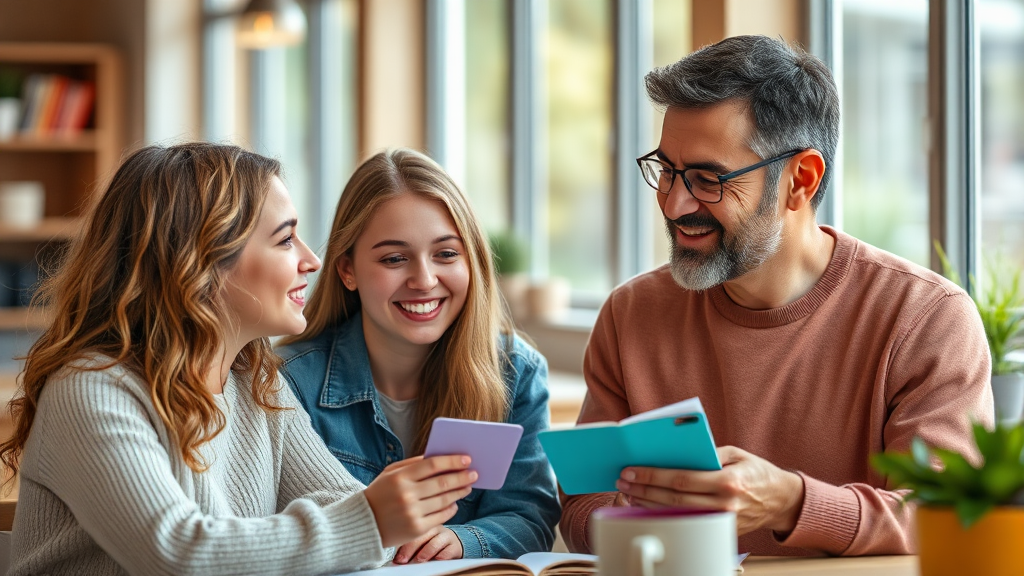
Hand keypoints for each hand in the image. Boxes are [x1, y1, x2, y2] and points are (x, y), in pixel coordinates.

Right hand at [364, 455, 476, 547]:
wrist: (363, 524)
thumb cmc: (379, 495)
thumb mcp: (389, 474)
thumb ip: (412, 463)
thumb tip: (438, 457)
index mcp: (400, 477)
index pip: (433, 464)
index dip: (452, 461)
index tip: (466, 459)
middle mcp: (407, 495)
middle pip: (443, 483)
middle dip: (462, 477)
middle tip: (473, 473)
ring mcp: (412, 513)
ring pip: (445, 500)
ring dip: (460, 492)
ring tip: (467, 486)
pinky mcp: (417, 529)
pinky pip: (441, 517)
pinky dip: (451, 508)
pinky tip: (454, 503)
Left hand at [393, 527, 463, 563]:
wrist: (452, 543)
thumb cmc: (432, 542)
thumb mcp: (421, 541)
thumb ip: (410, 545)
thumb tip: (398, 558)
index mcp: (424, 524)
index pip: (411, 531)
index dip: (403, 545)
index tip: (397, 558)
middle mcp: (435, 528)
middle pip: (422, 535)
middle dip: (411, 549)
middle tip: (404, 560)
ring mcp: (446, 535)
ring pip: (435, 542)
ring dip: (426, 552)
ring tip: (419, 560)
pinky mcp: (454, 546)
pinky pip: (448, 551)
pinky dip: (441, 556)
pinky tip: (436, 559)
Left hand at [614, 446, 804, 534]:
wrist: (782, 500)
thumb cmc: (757, 472)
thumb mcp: (735, 453)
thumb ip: (707, 453)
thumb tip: (673, 453)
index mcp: (728, 481)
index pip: (681, 479)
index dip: (653, 476)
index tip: (632, 470)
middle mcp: (725, 504)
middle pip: (674, 499)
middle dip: (644, 489)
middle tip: (624, 481)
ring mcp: (723, 522)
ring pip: (677, 514)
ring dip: (649, 504)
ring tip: (630, 493)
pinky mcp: (721, 532)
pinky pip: (687, 522)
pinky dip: (666, 514)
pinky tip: (649, 506)